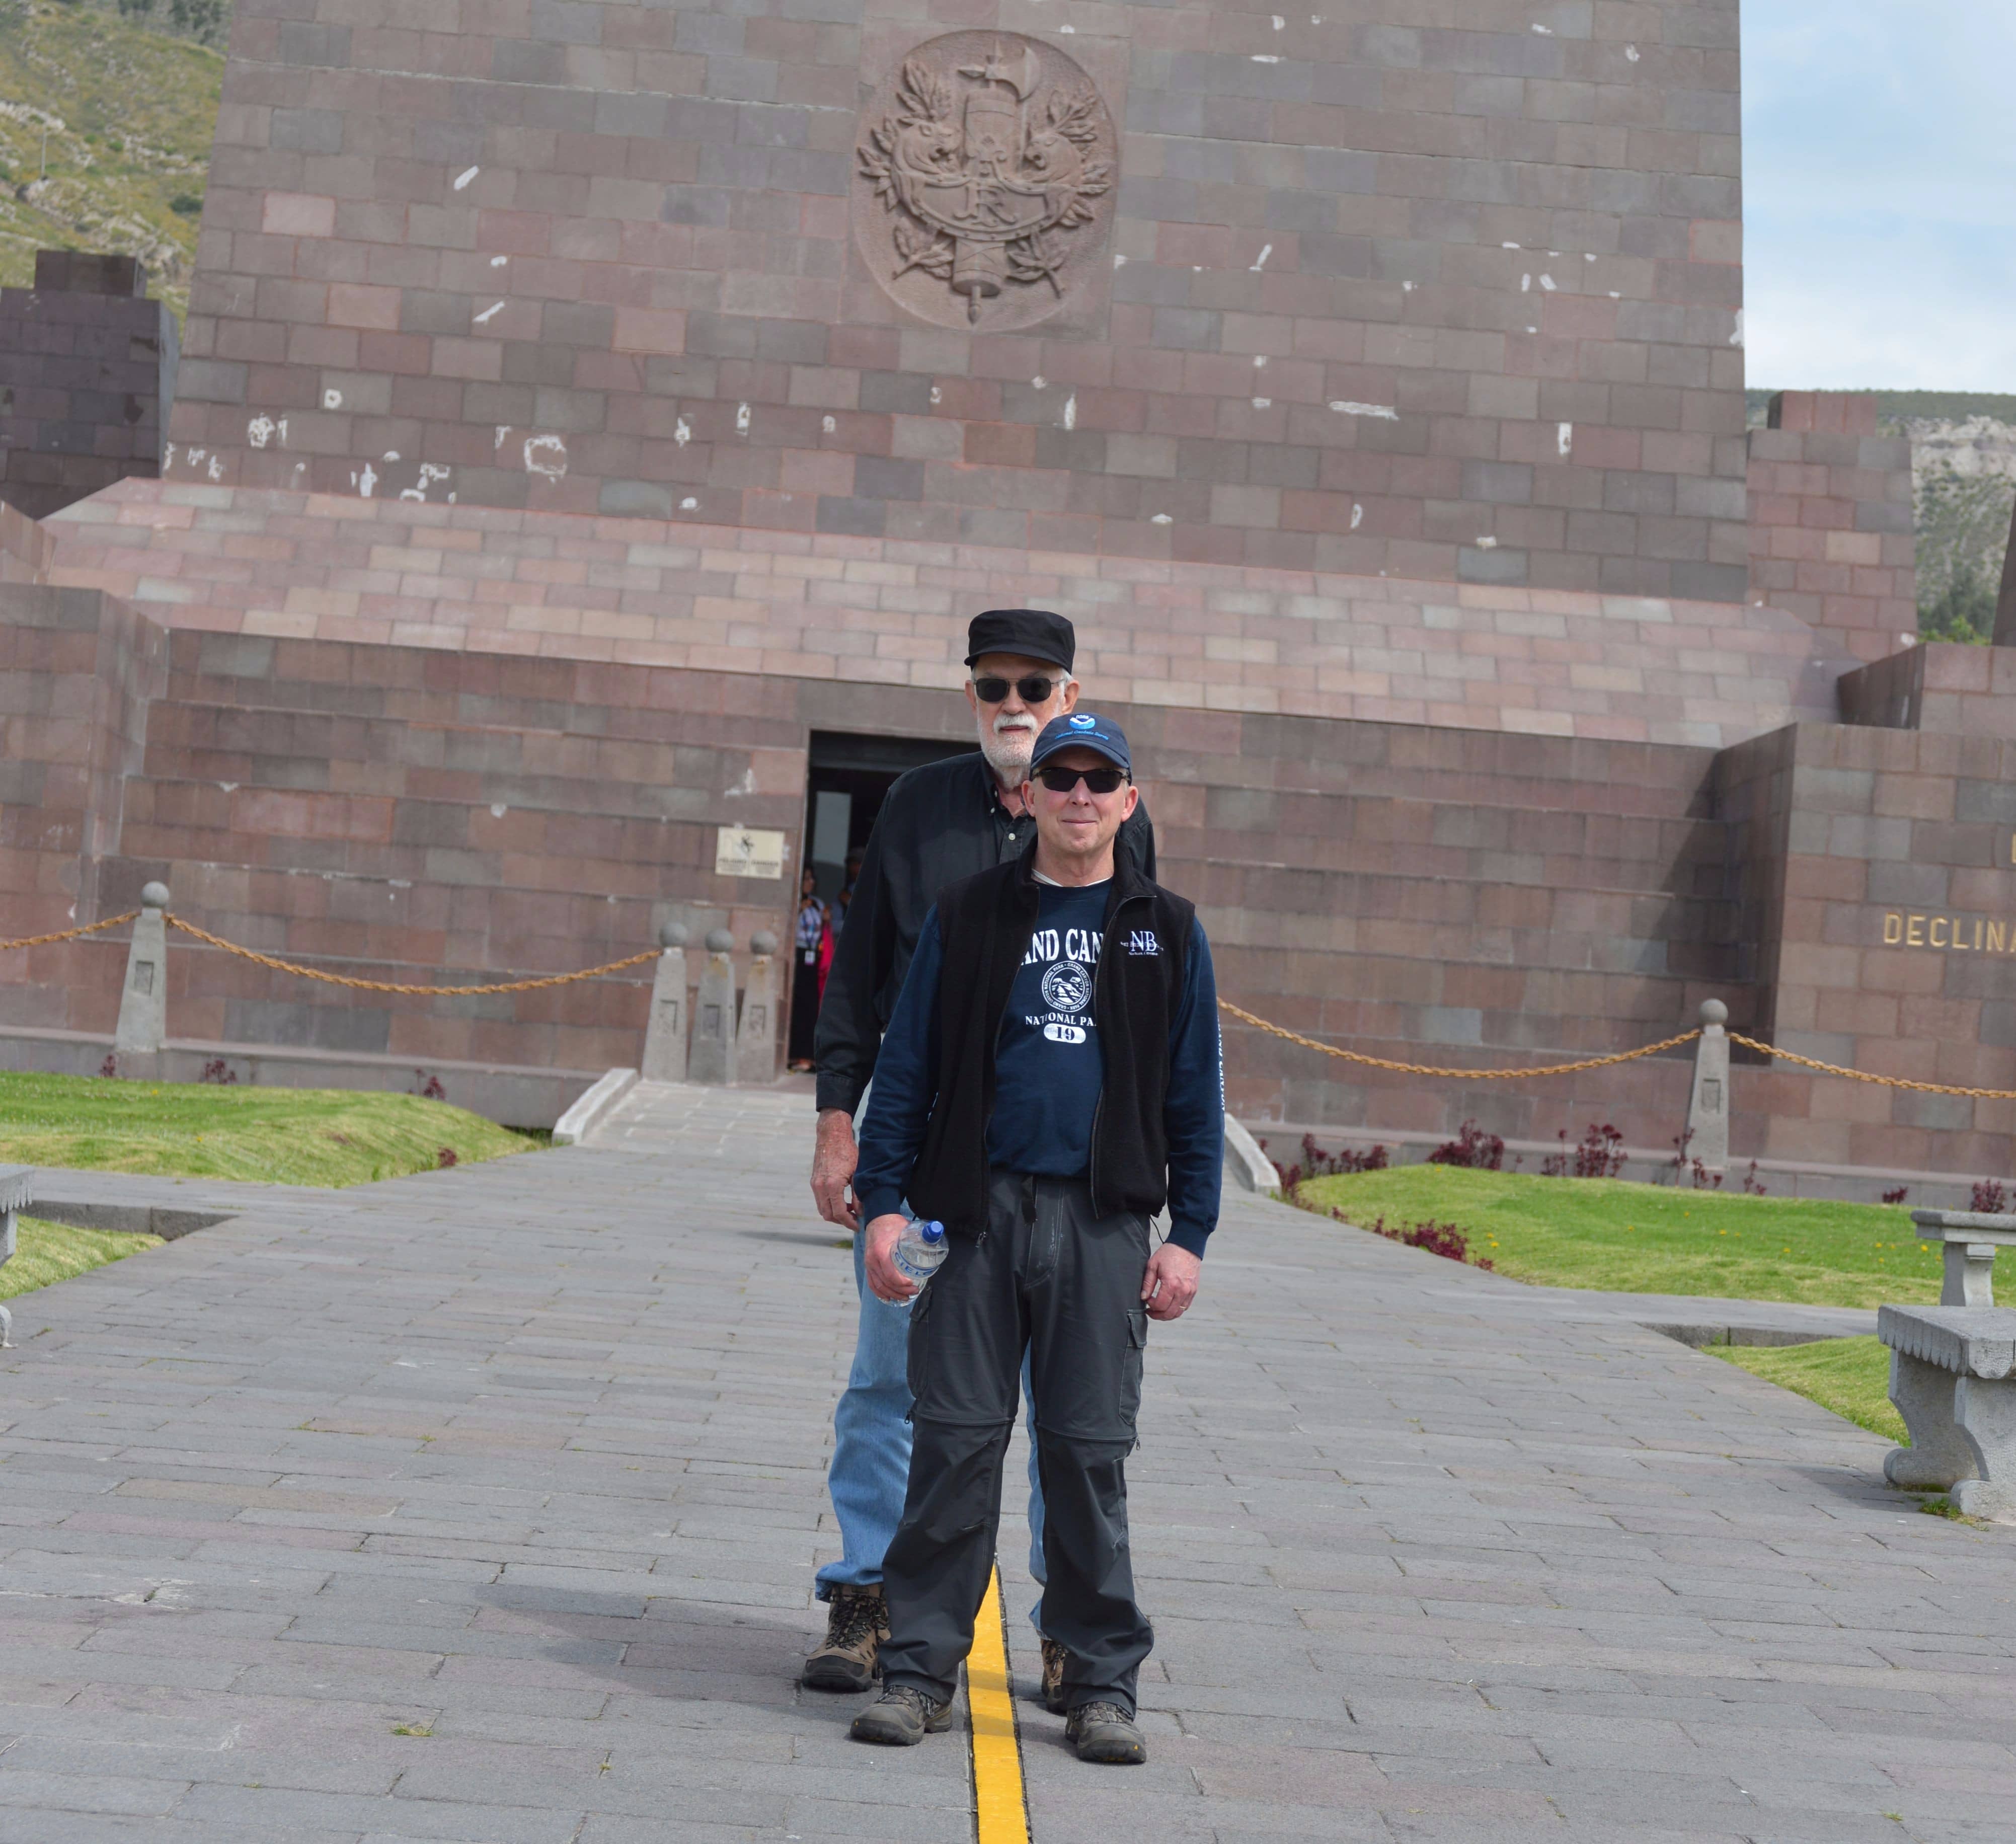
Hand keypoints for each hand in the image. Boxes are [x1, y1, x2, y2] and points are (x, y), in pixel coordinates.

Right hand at [811, 1109, 858, 1229]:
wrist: (832, 1135)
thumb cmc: (847, 1151)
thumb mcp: (857, 1173)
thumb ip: (858, 1195)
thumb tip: (860, 1212)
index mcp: (831, 1185)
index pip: (839, 1213)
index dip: (849, 1222)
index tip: (858, 1225)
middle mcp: (820, 1187)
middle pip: (828, 1215)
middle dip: (841, 1221)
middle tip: (855, 1219)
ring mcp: (814, 1184)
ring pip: (822, 1209)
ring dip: (835, 1213)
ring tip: (850, 1210)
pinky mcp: (813, 1181)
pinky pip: (820, 1200)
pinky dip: (829, 1205)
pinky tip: (842, 1201)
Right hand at [863, 1214, 916, 1302]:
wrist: (877, 1218)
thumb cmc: (892, 1224)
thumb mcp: (905, 1228)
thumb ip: (920, 1235)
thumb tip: (936, 1235)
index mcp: (881, 1252)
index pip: (891, 1275)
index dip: (902, 1284)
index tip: (913, 1285)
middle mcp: (872, 1260)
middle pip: (886, 1283)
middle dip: (900, 1291)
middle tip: (914, 1292)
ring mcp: (868, 1264)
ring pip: (878, 1286)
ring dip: (892, 1294)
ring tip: (905, 1297)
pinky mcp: (868, 1265)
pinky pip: (872, 1283)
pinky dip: (879, 1293)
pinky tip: (888, 1298)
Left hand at [1141, 1243, 1200, 1320]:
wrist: (1187, 1245)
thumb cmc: (1169, 1253)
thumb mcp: (1153, 1265)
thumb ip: (1147, 1283)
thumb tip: (1143, 1297)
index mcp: (1171, 1284)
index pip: (1160, 1305)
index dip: (1151, 1306)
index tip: (1147, 1300)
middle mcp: (1183, 1290)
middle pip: (1169, 1313)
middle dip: (1157, 1315)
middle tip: (1150, 1311)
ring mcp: (1190, 1292)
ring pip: (1178, 1313)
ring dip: (1167, 1314)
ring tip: (1158, 1310)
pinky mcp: (1194, 1291)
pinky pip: (1185, 1307)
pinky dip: (1176, 1309)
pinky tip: (1168, 1304)